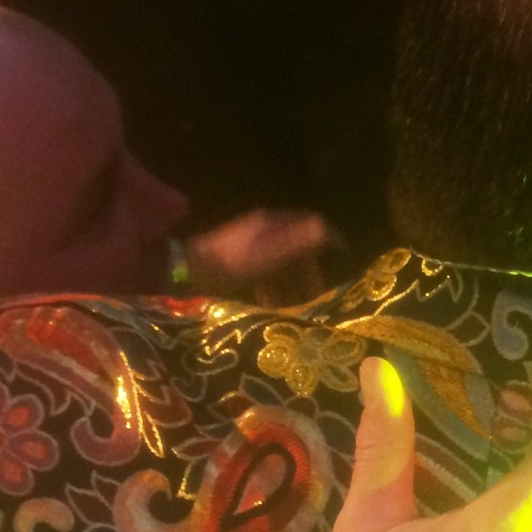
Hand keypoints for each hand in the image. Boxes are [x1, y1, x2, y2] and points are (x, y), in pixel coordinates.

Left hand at [183, 209, 336, 300]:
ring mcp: (249, 247)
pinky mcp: (238, 264)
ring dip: (293, 284)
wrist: (187, 275)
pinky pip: (266, 275)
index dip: (331, 240)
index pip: (312, 224)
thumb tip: (334, 233)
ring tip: (300, 308)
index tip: (345, 261)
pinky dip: (274, 289)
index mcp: (273, 223)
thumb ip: (302, 241)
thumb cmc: (233, 264)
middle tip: (321, 295)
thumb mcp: (272, 253)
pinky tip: (273, 307)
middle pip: (298, 248)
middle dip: (311, 271)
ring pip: (283, 264)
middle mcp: (263, 230)